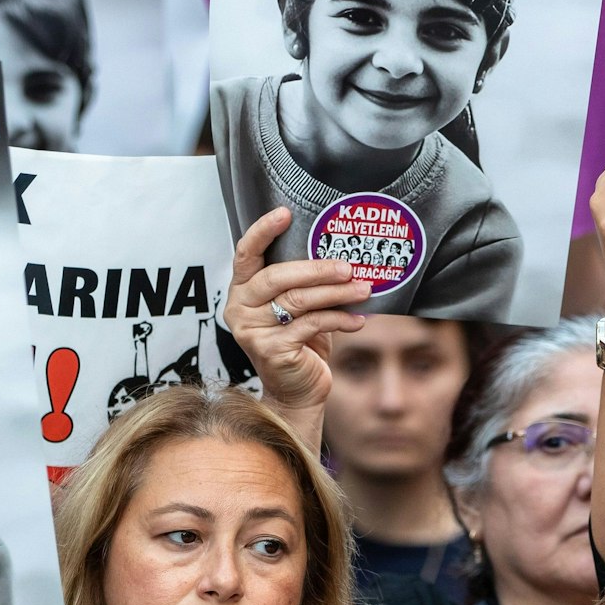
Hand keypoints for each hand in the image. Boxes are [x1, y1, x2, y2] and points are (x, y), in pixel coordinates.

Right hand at [222, 207, 370, 420]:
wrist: (297, 392)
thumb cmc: (301, 344)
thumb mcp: (300, 308)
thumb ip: (306, 283)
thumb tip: (343, 254)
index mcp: (242, 290)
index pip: (246, 253)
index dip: (264, 231)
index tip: (285, 212)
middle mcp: (240, 308)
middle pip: (277, 276)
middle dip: (318, 268)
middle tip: (350, 267)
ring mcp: (252, 331)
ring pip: (299, 300)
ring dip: (337, 293)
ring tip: (364, 289)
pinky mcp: (272, 350)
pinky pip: (312, 325)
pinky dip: (340, 320)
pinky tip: (359, 319)